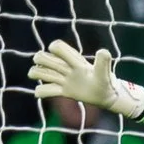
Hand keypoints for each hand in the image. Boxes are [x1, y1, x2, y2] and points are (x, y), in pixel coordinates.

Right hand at [29, 40, 143, 118]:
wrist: (107, 95)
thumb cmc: (106, 82)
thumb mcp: (104, 73)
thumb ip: (103, 63)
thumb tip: (103, 51)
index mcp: (75, 62)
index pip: (59, 47)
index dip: (54, 48)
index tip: (55, 52)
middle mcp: (67, 68)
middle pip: (45, 57)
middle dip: (40, 59)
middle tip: (44, 67)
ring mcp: (64, 79)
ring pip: (42, 72)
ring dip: (37, 72)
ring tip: (38, 77)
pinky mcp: (64, 90)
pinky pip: (47, 90)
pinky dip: (41, 91)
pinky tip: (41, 92)